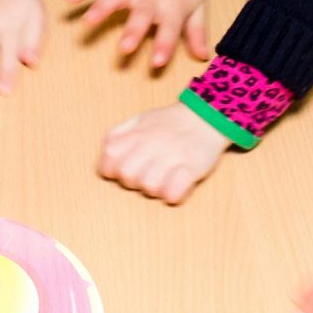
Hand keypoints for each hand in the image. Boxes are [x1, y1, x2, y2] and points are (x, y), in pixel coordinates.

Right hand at [65, 0, 209, 70]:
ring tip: (88, 22)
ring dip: (102, 8)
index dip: (163, 45)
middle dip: (132, 31)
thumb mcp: (198, 10)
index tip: (156, 62)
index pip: (170, 29)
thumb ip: (197, 34)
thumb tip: (203, 57)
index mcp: (173, 6)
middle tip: (124, 48)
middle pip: (141, 14)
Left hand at [98, 100, 230, 204]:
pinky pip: (173, 193)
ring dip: (155, 188)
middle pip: (128, 176)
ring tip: (163, 178)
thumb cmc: (169, 124)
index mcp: (136, 134)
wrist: (206, 118)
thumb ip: (118, 136)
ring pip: (149, 187)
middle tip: (146, 174)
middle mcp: (152, 144)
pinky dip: (172, 194)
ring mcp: (172, 156)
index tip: (122, 169)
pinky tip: (176, 185)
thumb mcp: (139, 120)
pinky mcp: (191, 168)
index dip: (112, 170)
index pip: (109, 161)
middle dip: (134, 181)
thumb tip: (106, 155)